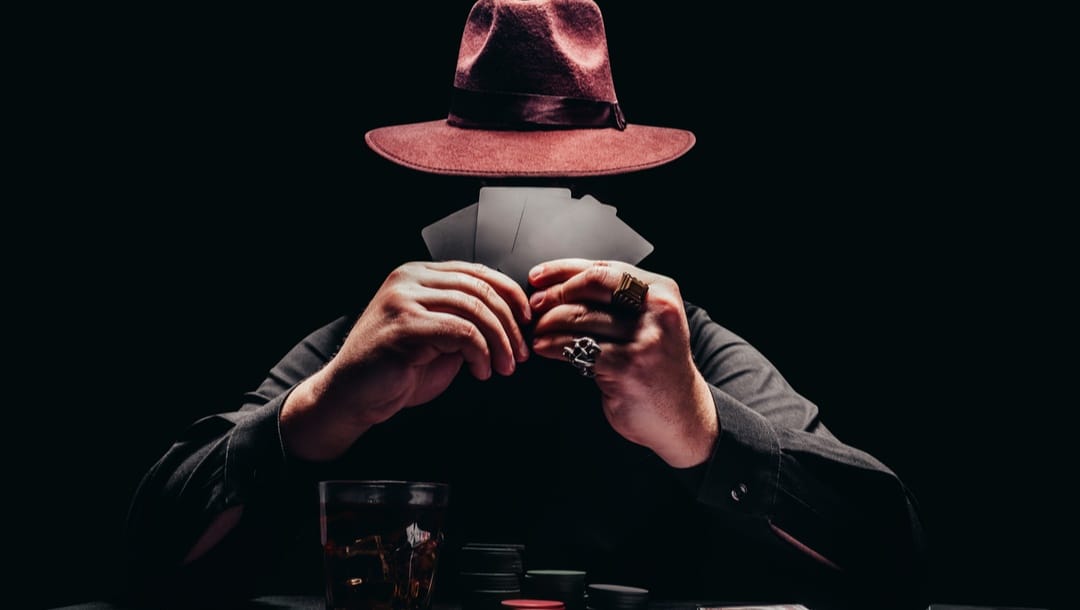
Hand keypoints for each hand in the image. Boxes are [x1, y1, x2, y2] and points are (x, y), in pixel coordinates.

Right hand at [281, 261, 530, 460]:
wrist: (352, 397)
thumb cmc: (395, 371)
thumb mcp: (440, 338)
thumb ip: (467, 321)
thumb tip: (512, 320)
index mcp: (418, 275)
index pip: (477, 273)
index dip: (510, 296)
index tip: (527, 323)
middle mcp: (409, 280)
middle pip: (479, 288)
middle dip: (509, 323)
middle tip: (520, 353)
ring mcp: (403, 299)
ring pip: (473, 309)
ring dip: (498, 341)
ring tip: (504, 366)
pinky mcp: (403, 325)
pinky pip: (459, 331)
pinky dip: (479, 352)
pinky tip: (481, 370)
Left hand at [528, 259, 717, 467]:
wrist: (680, 413)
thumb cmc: (655, 366)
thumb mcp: (646, 323)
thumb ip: (615, 300)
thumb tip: (556, 284)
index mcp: (661, 291)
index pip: (603, 268)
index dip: (564, 270)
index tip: (538, 276)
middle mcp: (657, 310)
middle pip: (591, 285)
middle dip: (554, 294)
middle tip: (533, 307)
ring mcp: (644, 338)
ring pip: (580, 316)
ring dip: (547, 323)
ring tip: (534, 330)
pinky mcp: (627, 366)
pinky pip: (577, 347)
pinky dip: (552, 345)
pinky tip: (541, 348)